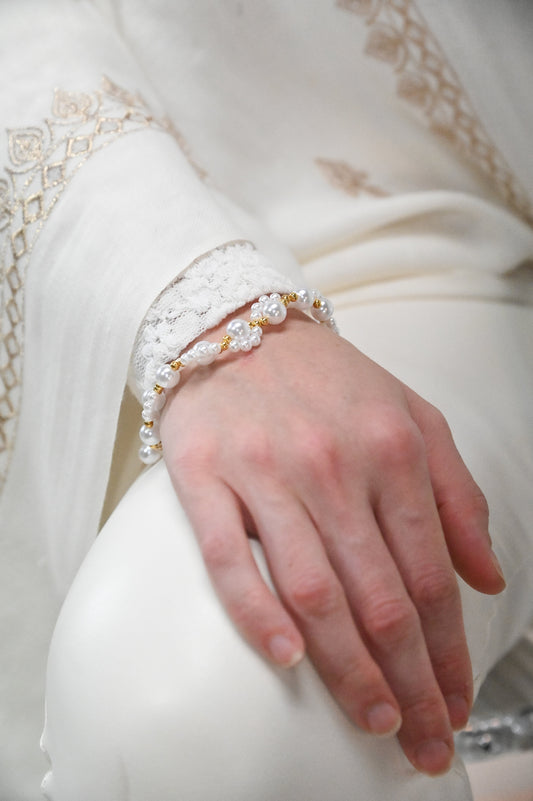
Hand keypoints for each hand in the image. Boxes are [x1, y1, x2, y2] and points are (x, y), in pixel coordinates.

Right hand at [159, 308, 504, 775]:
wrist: (239, 327)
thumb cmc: (330, 381)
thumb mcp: (414, 416)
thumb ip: (457, 494)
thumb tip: (488, 575)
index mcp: (391, 450)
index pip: (431, 575)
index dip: (450, 650)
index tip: (456, 702)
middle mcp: (333, 465)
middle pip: (381, 597)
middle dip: (410, 682)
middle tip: (425, 740)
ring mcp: (266, 473)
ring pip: (314, 590)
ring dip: (348, 668)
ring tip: (374, 720)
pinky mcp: (205, 477)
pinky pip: (229, 559)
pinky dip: (256, 614)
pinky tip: (287, 660)